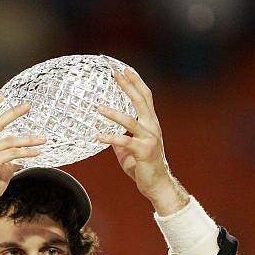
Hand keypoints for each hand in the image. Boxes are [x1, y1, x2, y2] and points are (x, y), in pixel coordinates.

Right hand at [0, 94, 46, 229]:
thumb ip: (5, 157)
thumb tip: (20, 156)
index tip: (2, 96)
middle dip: (13, 112)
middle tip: (28, 106)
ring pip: (10, 140)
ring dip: (29, 139)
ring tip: (43, 138)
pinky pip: (14, 153)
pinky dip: (28, 152)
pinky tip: (38, 152)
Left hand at [97, 69, 173, 203]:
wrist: (156, 184)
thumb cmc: (143, 167)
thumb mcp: (128, 150)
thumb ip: (120, 140)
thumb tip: (105, 134)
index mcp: (151, 124)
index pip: (144, 97)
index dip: (135, 82)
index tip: (125, 70)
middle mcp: (152, 128)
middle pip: (140, 101)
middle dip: (128, 86)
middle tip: (115, 74)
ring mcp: (149, 139)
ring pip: (130, 120)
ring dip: (113, 113)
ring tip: (98, 107)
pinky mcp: (144, 151)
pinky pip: (124, 142)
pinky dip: (110, 138)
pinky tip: (98, 136)